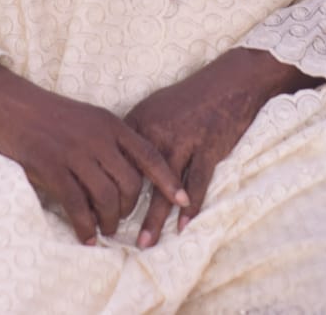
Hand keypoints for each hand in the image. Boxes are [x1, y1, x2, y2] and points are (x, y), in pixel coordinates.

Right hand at [0, 62, 188, 243]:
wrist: (12, 103)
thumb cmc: (50, 114)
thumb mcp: (88, 120)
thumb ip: (108, 142)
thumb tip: (125, 177)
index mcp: (110, 124)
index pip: (149, 154)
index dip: (168, 180)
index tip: (183, 199)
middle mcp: (98, 137)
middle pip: (130, 183)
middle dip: (129, 209)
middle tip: (118, 220)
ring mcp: (75, 152)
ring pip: (107, 197)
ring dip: (108, 221)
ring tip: (103, 230)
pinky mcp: (51, 166)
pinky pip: (76, 205)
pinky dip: (84, 226)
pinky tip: (85, 236)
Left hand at [125, 48, 322, 248]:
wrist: (228, 83)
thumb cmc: (190, 98)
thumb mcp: (156, 107)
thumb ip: (137, 133)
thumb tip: (116, 160)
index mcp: (140, 119)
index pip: (117, 158)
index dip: (107, 183)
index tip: (96, 208)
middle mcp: (157, 130)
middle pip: (137, 175)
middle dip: (126, 207)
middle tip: (114, 233)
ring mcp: (183, 139)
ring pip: (164, 186)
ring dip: (155, 217)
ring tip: (146, 242)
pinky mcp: (207, 147)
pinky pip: (196, 182)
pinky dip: (190, 206)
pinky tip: (183, 225)